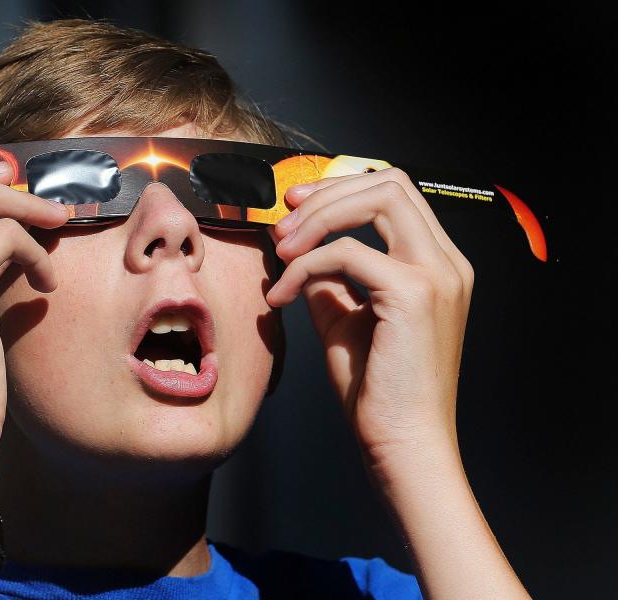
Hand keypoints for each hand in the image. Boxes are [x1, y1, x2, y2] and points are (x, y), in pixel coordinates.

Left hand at [266, 167, 474, 468]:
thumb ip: (328, 279)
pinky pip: (347, 252)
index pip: (395, 193)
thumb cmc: (378, 392)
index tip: (297, 208)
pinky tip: (282, 296)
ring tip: (282, 250)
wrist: (403, 445)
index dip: (341, 189)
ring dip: (319, 218)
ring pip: (379, 198)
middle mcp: (447, 262)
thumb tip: (297, 247)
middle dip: (328, 193)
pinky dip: (304, 266)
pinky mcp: (415, 294)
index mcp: (438, 265)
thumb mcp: (346, 320)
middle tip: (284, 224)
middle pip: (390, 181)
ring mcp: (437, 275)